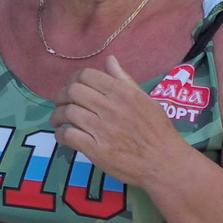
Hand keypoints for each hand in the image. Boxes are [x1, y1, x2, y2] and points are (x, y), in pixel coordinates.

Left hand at [50, 56, 188, 188]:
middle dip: (61, 96)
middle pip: (72, 92)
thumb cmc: (157, 130)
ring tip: (58, 121)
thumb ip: (124, 80)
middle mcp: (111, 108)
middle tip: (60, 103)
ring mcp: (103, 129)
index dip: (73, 79)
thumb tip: (109, 59)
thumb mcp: (145, 99)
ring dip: (57, 116)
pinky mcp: (97, 150)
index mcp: (122, 93)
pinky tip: (63, 136)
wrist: (164, 162)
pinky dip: (61, 135)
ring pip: (68, 113)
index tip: (71, 87)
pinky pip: (69, 136)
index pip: (87, 75)